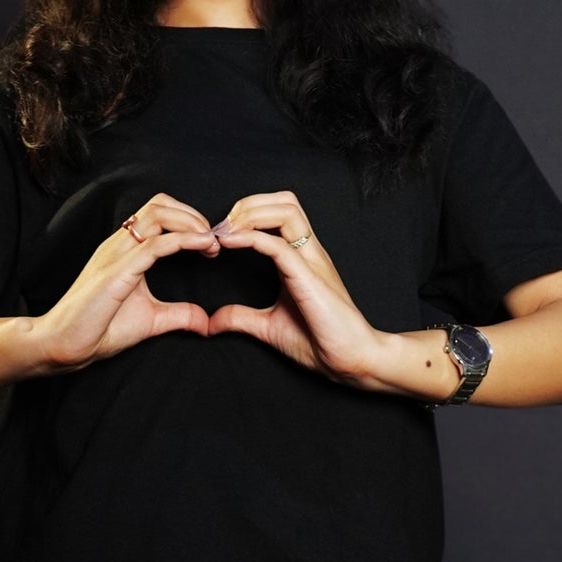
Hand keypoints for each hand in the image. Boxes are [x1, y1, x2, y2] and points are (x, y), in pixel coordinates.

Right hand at [35, 193, 216, 370]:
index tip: (210, 244)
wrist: (64, 345)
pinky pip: (155, 245)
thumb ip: (178, 315)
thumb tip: (205, 321)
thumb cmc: (98, 329)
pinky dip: (184, 240)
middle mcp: (119, 244)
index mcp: (125, 249)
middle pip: (160, 204)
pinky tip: (203, 247)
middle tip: (214, 240)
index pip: (158, 213)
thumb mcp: (151, 320)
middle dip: (193, 215)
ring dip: (191, 222)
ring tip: (210, 242)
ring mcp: (117, 254)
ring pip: (158, 214)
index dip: (189, 220)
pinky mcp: (117, 272)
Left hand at [204, 192, 380, 382]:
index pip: (278, 213)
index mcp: (300, 258)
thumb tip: (212, 322)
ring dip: (250, 214)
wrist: (350, 359)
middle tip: (221, 227)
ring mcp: (311, 261)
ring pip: (286, 211)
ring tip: (226, 232)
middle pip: (284, 201)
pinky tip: (229, 243)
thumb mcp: (268, 326)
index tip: (219, 235)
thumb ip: (241, 318)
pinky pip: (279, 245)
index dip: (246, 214)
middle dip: (248, 204)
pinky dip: (251, 238)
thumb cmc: (319, 341)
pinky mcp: (308, 277)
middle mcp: (308, 252)